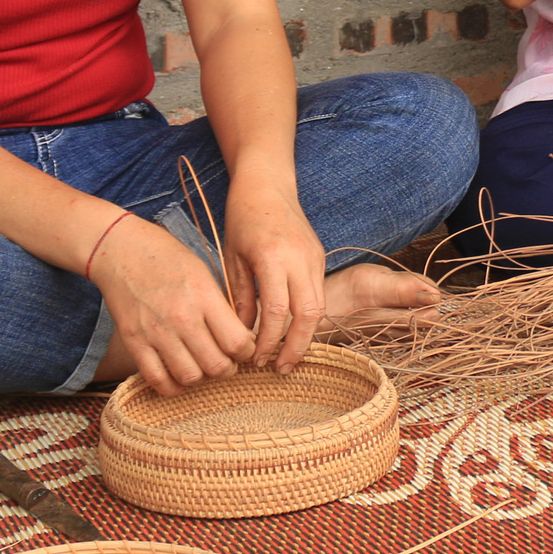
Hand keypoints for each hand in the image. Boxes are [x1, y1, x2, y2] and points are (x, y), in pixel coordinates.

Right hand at [89, 215, 257, 395]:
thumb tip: (240, 338)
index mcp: (205, 298)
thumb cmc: (168, 259)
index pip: (238, 342)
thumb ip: (220, 308)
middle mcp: (182, 318)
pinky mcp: (134, 341)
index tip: (246, 348)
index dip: (248, 351)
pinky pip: (157, 379)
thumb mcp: (204, 275)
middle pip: (217, 365)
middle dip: (229, 368)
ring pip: (190, 376)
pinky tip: (179, 377)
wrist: (121, 250)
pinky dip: (172, 386)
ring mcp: (156, 332)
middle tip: (228, 361)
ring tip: (203, 367)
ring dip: (202, 378)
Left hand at [221, 173, 330, 372]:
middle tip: (280, 368)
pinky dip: (307, 316)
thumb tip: (244, 333)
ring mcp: (314, 257)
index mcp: (273, 257)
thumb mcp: (232, 257)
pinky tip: (293, 330)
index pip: (276, 311)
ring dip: (306, 335)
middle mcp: (300, 258)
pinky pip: (318, 293)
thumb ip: (241, 296)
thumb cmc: (242, 218)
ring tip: (289, 356)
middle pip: (309, 314)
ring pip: (320, 306)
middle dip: (296, 346)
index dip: (267, 340)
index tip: (256, 358)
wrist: (268, 185)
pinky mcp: (320, 257)